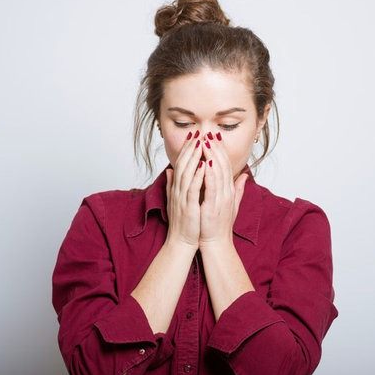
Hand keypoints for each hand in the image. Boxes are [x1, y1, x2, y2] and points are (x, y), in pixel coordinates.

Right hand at [165, 131, 205, 248]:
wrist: (181, 242)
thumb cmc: (182, 222)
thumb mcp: (176, 199)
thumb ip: (172, 184)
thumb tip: (170, 170)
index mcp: (176, 188)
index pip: (181, 164)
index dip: (187, 149)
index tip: (193, 136)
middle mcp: (177, 190)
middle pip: (183, 164)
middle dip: (190, 148)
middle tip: (197, 133)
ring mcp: (182, 197)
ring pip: (187, 173)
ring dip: (194, 157)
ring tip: (201, 143)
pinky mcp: (188, 206)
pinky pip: (193, 188)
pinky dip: (198, 176)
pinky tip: (204, 165)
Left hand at [198, 132, 248, 247]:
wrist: (216, 244)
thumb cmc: (219, 225)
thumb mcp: (230, 203)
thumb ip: (237, 189)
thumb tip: (243, 176)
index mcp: (228, 190)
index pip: (225, 166)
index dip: (220, 151)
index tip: (213, 138)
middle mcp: (227, 192)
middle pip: (222, 165)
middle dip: (215, 148)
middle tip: (209, 133)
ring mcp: (221, 198)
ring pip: (218, 172)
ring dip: (211, 156)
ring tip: (205, 142)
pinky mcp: (213, 205)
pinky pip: (211, 186)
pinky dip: (209, 173)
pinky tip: (204, 162)